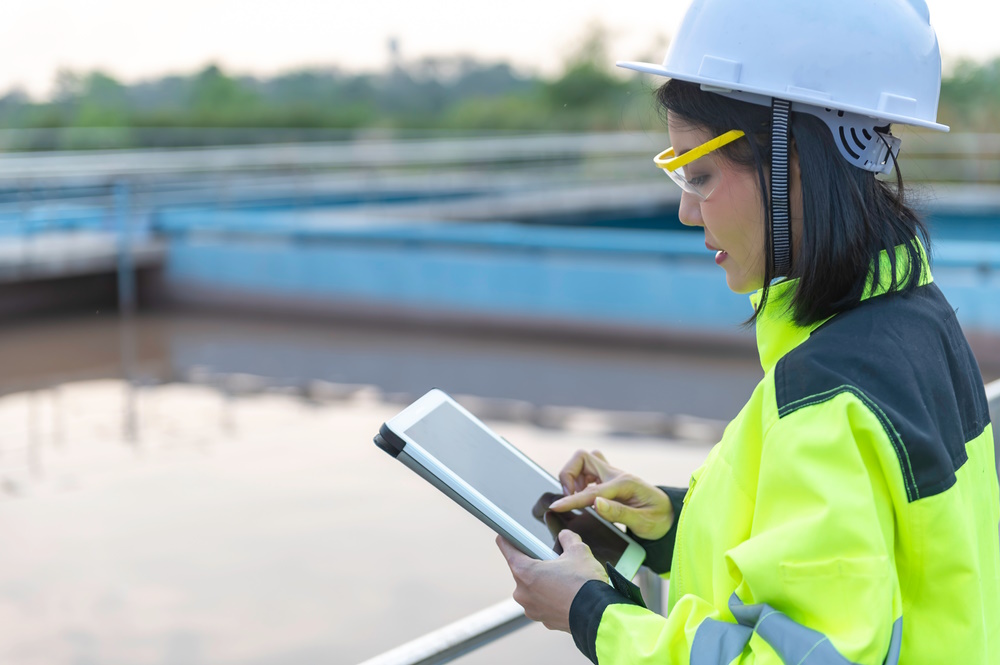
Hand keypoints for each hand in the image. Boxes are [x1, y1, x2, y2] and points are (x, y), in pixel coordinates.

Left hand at [496, 530, 607, 631]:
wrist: (599, 616)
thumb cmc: (585, 584)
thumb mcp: (578, 551)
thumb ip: (568, 538)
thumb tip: (565, 535)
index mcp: (525, 572)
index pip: (507, 549)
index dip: (508, 539)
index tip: (506, 535)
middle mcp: (522, 593)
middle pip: (523, 570)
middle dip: (536, 563)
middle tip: (554, 560)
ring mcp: (532, 609)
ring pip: (533, 588)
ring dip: (544, 582)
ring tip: (564, 578)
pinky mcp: (543, 620)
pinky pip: (543, 603)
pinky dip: (551, 597)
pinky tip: (567, 593)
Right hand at [549, 450, 673, 539]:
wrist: (670, 515)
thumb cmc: (658, 519)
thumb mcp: (644, 523)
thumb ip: (619, 513)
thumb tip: (596, 504)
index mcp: (625, 484)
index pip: (591, 491)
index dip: (571, 500)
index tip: (556, 507)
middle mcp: (617, 474)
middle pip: (582, 457)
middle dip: (569, 474)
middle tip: (570, 496)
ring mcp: (613, 474)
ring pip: (583, 460)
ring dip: (573, 476)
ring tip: (576, 497)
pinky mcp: (609, 478)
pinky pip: (588, 469)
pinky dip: (579, 479)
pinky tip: (584, 496)